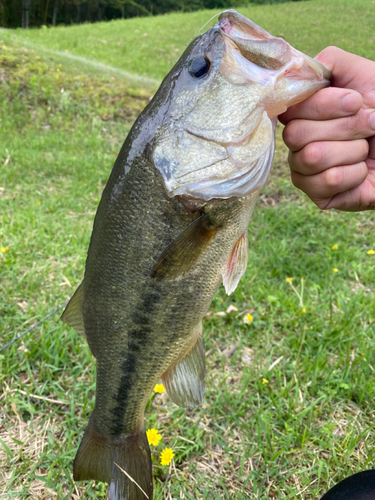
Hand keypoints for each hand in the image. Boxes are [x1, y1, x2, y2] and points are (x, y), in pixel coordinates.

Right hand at [279, 46, 374, 210]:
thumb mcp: (365, 76)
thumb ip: (330, 63)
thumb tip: (295, 70)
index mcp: (304, 113)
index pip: (289, 109)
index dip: (323, 106)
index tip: (356, 101)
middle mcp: (298, 141)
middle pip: (296, 135)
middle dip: (345, 128)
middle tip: (371, 125)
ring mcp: (304, 170)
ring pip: (310, 158)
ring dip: (351, 150)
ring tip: (366, 149)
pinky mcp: (318, 195)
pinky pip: (324, 182)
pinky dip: (354, 174)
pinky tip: (363, 171)